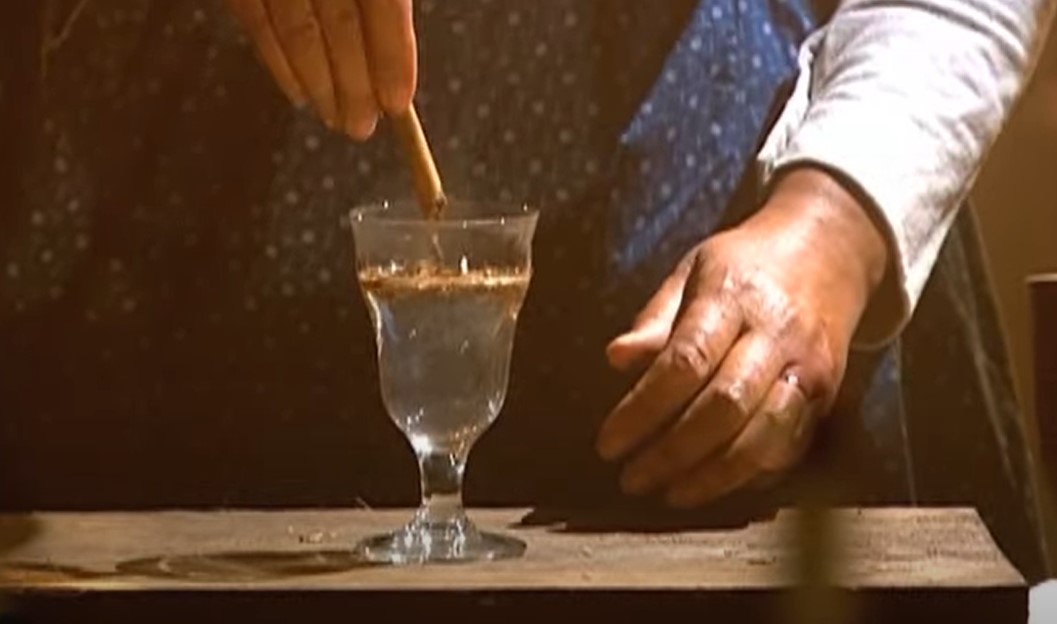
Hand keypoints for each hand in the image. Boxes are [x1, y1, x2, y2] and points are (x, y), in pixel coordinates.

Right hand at [226, 0, 415, 138]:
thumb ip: (384, 5)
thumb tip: (390, 64)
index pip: (384, 6)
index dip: (392, 58)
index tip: (397, 103)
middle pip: (340, 25)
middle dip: (355, 85)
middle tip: (362, 127)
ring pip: (297, 31)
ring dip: (319, 84)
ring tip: (336, 119)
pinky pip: (255, 21)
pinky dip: (278, 63)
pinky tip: (297, 94)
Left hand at [596, 168, 889, 507]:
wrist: (831, 250)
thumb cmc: (744, 265)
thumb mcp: (692, 271)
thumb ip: (656, 319)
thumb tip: (615, 358)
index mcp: (734, 296)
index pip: (685, 362)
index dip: (642, 410)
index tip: (608, 443)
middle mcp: (778, 335)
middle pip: (725, 406)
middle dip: (673, 452)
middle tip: (631, 479)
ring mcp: (809, 368)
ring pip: (764, 436)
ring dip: (713, 476)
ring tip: (670, 493)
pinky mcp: (828, 396)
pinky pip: (790, 447)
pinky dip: (751, 474)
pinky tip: (713, 483)